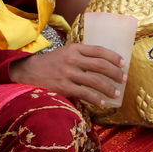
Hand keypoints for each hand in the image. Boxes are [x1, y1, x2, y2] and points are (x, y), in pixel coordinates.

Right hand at [8, 43, 125, 108]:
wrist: (28, 72)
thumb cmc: (51, 63)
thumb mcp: (66, 52)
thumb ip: (82, 55)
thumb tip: (104, 63)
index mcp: (75, 48)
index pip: (99, 50)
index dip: (114, 57)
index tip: (124, 63)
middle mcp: (72, 59)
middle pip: (100, 65)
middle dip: (115, 73)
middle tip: (124, 79)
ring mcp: (68, 73)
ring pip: (94, 81)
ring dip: (108, 88)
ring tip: (116, 93)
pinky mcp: (63, 87)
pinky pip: (84, 93)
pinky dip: (95, 99)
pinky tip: (102, 103)